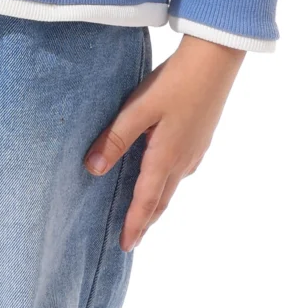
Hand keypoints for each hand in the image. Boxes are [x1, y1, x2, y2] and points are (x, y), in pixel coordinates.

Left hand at [85, 33, 246, 251]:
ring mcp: (195, 150)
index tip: (125, 246)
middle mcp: (184, 161)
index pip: (146, 202)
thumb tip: (92, 170)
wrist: (216, 60)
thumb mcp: (138, 109)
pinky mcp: (201, 138)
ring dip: (157, 203)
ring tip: (144, 214)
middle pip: (162, 200)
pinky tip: (162, 175)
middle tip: (133, 239)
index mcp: (166, 158)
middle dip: (146, 221)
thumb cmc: (175, 82)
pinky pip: (181, 171)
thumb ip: (114, 139)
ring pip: (172, 186)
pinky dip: (167, 184)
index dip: (134, 225)